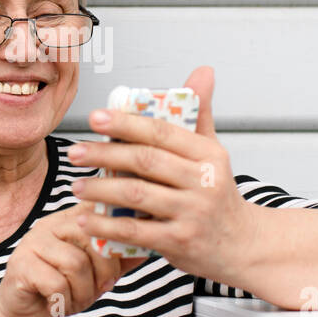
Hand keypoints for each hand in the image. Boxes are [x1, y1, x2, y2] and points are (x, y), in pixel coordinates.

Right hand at [0, 204, 146, 316]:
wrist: (19, 314)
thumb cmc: (60, 288)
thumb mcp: (95, 272)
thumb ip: (118, 256)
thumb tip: (150, 244)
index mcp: (70, 219)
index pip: (100, 211)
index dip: (119, 228)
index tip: (128, 254)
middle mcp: (50, 224)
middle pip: (93, 238)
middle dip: (105, 272)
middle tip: (100, 290)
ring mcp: (32, 242)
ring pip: (76, 264)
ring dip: (83, 292)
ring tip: (76, 302)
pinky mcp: (20, 265)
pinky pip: (57, 283)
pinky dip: (64, 302)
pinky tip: (58, 306)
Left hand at [68, 66, 260, 287]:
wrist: (243, 245)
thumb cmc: (218, 194)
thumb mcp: (213, 152)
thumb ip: (200, 114)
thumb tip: (203, 71)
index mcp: (208, 155)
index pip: (162, 132)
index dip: (126, 123)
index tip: (94, 117)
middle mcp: (203, 182)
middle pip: (145, 161)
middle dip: (104, 154)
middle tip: (75, 152)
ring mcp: (192, 213)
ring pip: (137, 194)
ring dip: (100, 189)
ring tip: (76, 185)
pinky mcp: (180, 242)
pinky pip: (136, 231)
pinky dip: (108, 226)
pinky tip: (87, 220)